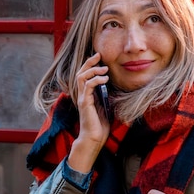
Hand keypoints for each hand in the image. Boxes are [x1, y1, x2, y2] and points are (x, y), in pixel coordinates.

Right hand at [67, 53, 109, 172]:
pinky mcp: (85, 103)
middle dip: (89, 62)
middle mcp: (82, 95)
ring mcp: (82, 98)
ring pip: (81, 77)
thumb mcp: (105, 107)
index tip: (100, 58)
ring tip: (104, 69)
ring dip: (93, 70)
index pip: (85, 75)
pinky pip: (87, 86)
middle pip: (80, 72)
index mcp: (86, 95)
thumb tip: (112, 86)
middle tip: (99, 55)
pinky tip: (105, 79)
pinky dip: (96, 79)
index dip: (91, 65)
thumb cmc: (100, 126)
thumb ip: (105, 96)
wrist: (94, 138)